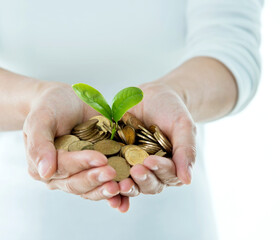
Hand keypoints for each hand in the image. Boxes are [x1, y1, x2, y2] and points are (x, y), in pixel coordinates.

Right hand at [23, 82, 120, 200]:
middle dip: (96, 178)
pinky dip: (115, 196)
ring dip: (105, 190)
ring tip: (122, 187)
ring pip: (91, 190)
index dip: (81, 164)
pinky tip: (125, 198)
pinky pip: (104, 186)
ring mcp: (79, 175)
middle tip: (112, 173)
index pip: (62, 168)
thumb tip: (45, 172)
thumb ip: (40, 143)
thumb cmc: (50, 107)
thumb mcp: (41, 118)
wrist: (67, 101)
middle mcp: (60, 176)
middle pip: (77, 183)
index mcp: (42, 165)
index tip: (100, 158)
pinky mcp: (96, 172)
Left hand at [119, 81, 195, 195]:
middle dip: (142, 179)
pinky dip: (110, 185)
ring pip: (132, 184)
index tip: (151, 161)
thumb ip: (186, 150)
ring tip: (119, 183)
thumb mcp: (182, 125)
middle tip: (135, 170)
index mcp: (171, 166)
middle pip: (149, 184)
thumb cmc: (171, 109)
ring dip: (126, 187)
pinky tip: (104, 186)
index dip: (160, 169)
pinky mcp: (116, 162)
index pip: (168, 174)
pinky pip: (113, 176)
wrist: (150, 96)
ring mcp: (133, 168)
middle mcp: (152, 172)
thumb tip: (187, 180)